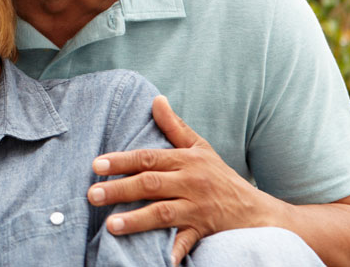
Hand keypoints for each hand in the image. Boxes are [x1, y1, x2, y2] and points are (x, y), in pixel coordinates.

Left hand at [87, 96, 274, 265]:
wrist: (257, 211)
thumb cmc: (221, 177)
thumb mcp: (201, 147)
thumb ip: (175, 126)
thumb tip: (156, 99)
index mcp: (186, 160)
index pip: (149, 158)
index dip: (122, 160)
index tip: (96, 165)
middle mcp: (191, 183)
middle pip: (151, 184)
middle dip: (120, 189)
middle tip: (92, 195)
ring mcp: (197, 209)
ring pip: (164, 214)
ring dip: (136, 220)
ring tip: (110, 225)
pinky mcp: (204, 231)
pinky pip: (186, 242)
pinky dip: (173, 251)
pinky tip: (159, 259)